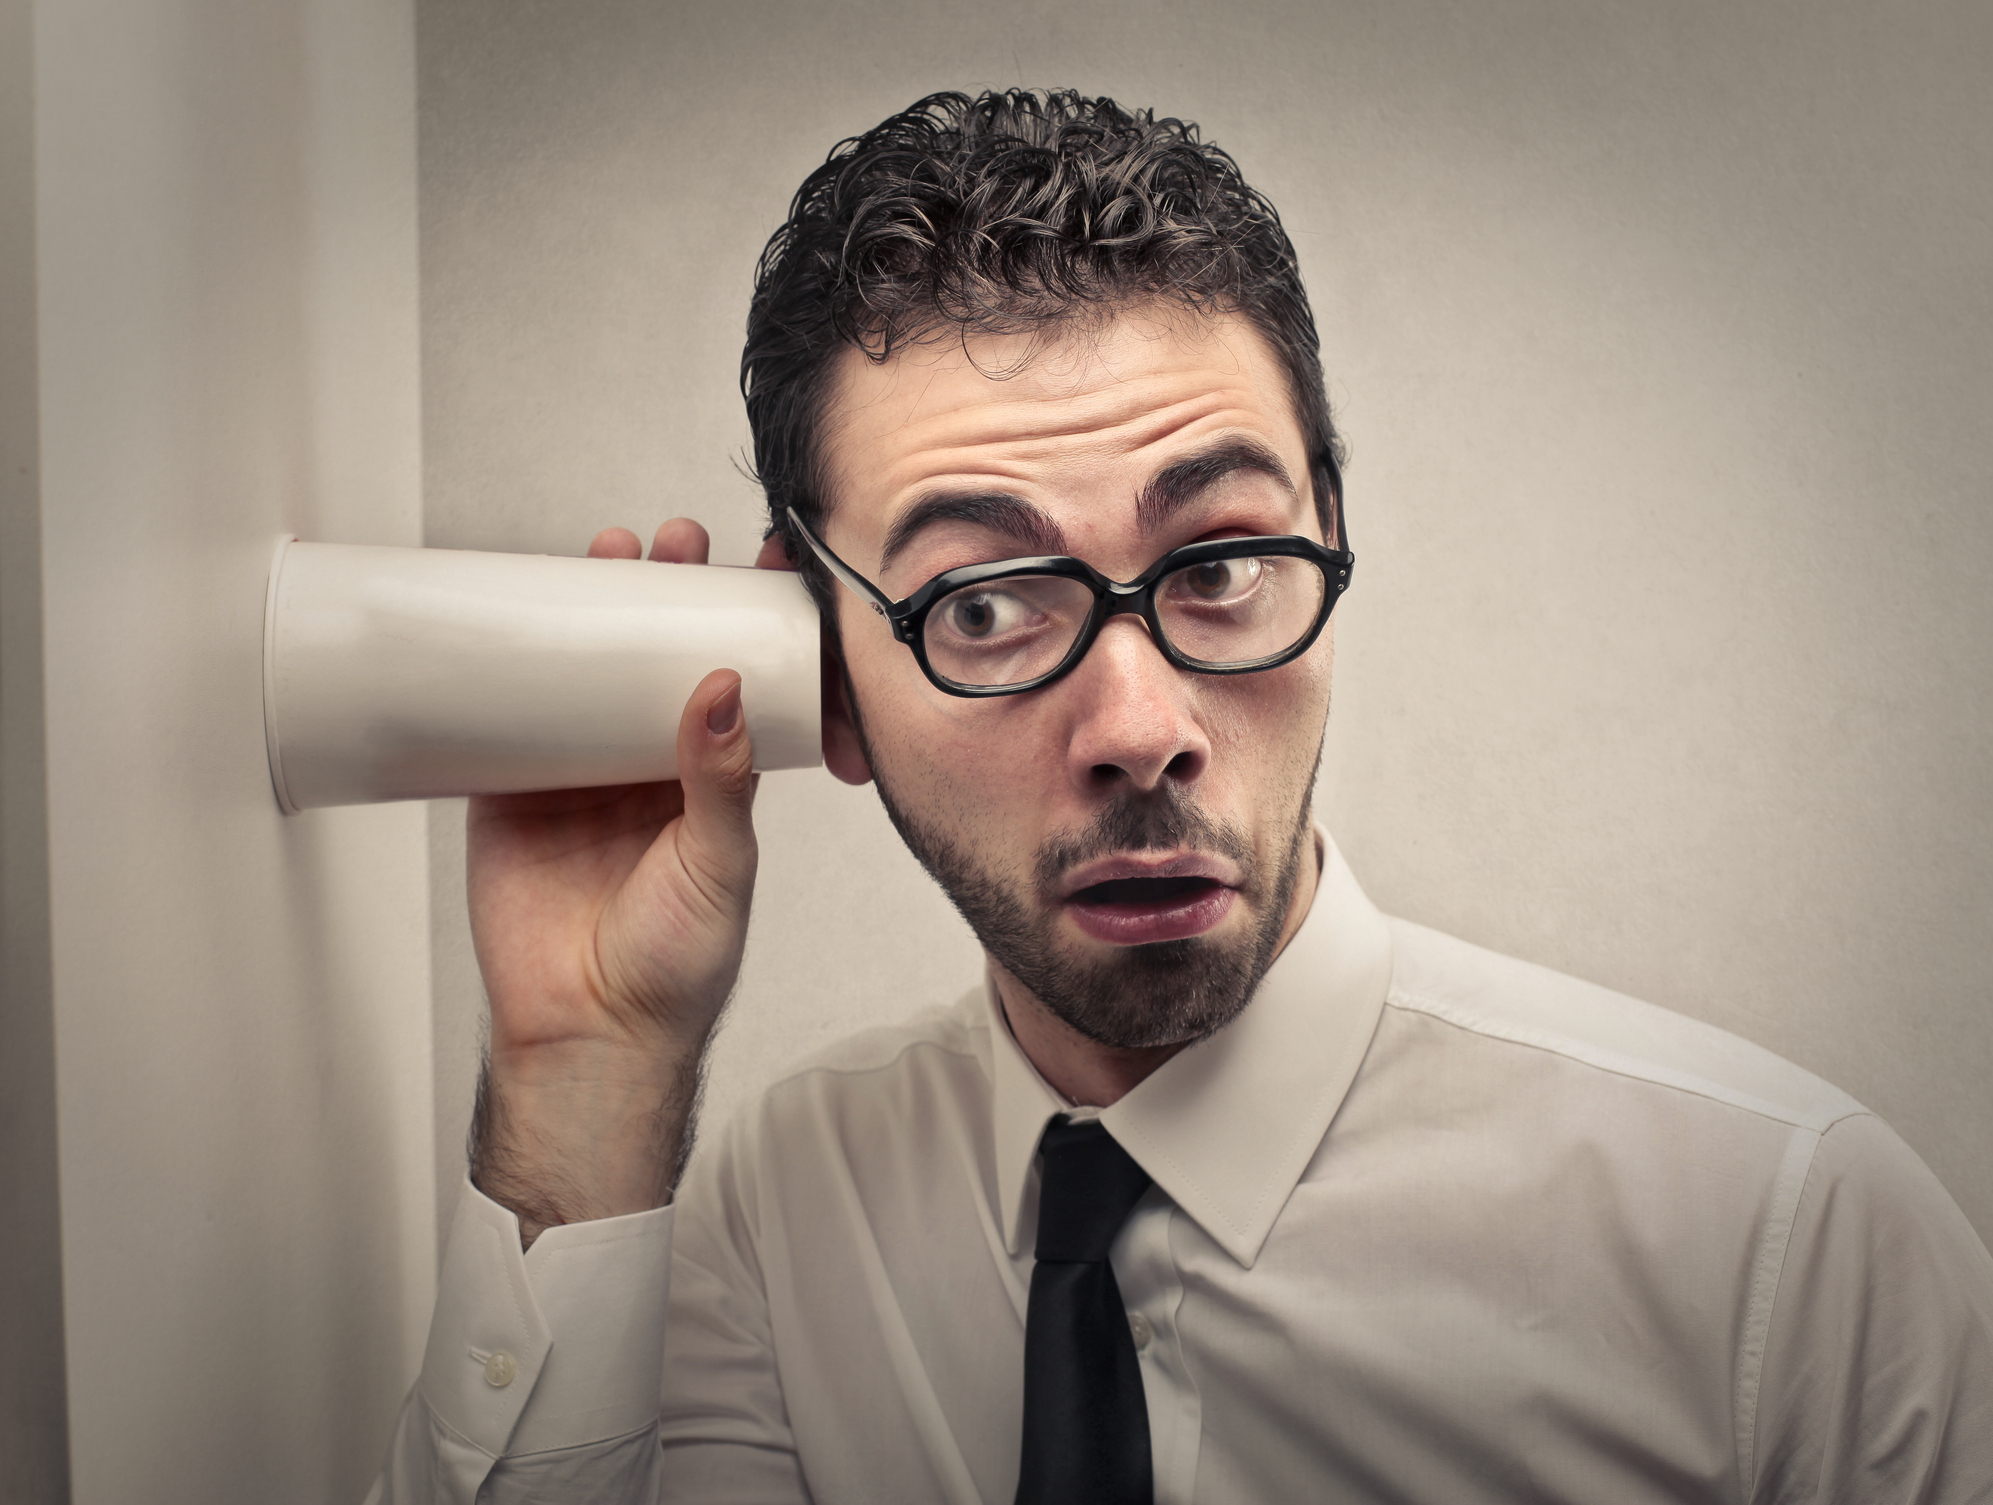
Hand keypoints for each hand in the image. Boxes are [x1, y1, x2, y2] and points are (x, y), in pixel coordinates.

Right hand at [465, 519, 765, 1240]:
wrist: (589, 1035)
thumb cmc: (675, 968)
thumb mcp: (718, 865)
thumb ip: (719, 780)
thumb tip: (723, 685)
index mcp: (711, 781)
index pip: (735, 682)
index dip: (746, 624)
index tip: (762, 568)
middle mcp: (647, 766)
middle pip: (658, 657)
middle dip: (667, 593)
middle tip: (676, 543)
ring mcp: (578, 772)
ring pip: (587, 670)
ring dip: (597, 609)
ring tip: (612, 550)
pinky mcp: (510, 790)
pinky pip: (508, 713)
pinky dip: (510, 664)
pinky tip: (519, 611)